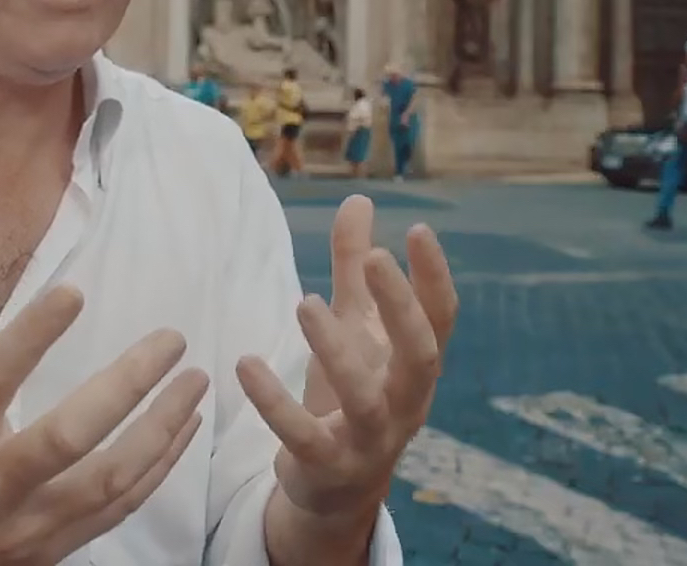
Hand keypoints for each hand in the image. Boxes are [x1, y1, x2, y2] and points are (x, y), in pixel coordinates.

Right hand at [0, 237, 210, 565]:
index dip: (31, 337)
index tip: (74, 293)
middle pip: (65, 438)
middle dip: (125, 387)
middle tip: (171, 341)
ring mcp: (27, 521)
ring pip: (106, 480)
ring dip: (160, 429)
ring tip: (195, 381)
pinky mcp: (55, 545)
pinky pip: (119, 507)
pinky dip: (158, 467)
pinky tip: (184, 427)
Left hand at [238, 196, 457, 524]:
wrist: (336, 488)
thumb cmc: (352, 394)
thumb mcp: (355, 330)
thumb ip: (354, 268)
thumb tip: (359, 199)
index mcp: (415, 368)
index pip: (440, 320)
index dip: (434, 277)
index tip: (419, 230)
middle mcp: (405, 404)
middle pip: (419, 356)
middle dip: (402, 308)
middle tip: (376, 257)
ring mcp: (369, 440)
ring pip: (364, 398)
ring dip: (338, 349)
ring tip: (305, 303)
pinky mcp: (326, 467)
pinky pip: (302, 437)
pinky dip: (274, 402)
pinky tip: (246, 363)